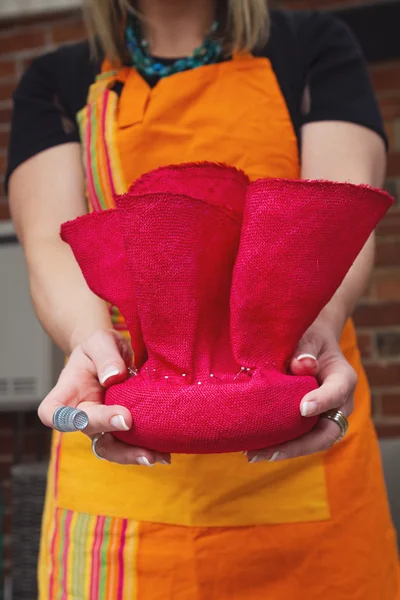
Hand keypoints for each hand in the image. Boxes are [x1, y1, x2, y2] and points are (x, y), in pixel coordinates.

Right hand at [38, 329, 169, 466]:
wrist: (112, 355)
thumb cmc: (100, 348)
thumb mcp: (100, 341)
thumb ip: (105, 356)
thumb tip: (113, 377)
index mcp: (68, 393)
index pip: (52, 412)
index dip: (63, 420)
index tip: (83, 417)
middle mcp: (82, 414)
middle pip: (88, 430)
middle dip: (109, 431)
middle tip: (130, 423)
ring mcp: (101, 425)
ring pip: (110, 448)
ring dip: (130, 454)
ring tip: (155, 455)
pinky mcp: (121, 430)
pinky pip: (129, 445)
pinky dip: (146, 450)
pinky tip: (164, 453)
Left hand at [246, 317, 356, 462]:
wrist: (311, 346)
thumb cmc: (308, 338)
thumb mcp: (308, 337)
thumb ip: (305, 349)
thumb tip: (302, 364)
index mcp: (343, 378)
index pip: (337, 392)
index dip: (322, 401)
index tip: (303, 408)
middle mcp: (339, 404)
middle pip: (326, 432)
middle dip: (297, 445)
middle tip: (268, 452)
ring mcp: (325, 417)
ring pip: (310, 441)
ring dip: (283, 450)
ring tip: (252, 454)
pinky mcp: (310, 424)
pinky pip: (298, 438)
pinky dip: (278, 445)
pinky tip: (254, 448)